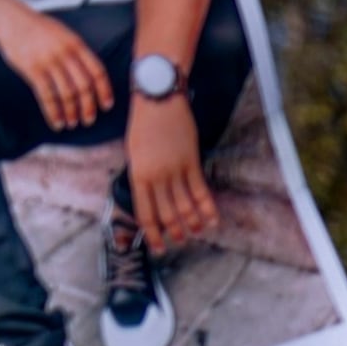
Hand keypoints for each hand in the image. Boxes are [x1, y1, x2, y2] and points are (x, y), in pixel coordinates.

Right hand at [0, 4, 112, 131]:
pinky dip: (53, 113)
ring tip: (72, 124)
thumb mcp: (63, 33)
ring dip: (71, 112)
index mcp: (76, 44)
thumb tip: (92, 75)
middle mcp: (65, 53)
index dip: (104, 91)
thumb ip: (77, 51)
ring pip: (66, 94)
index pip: (97, 71)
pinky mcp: (33, 69)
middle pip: (84, 86)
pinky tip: (57, 122)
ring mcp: (49, 62)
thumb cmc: (38, 28)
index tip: (107, 106)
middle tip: (89, 120)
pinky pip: (47, 96)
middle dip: (88, 107)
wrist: (10, 19)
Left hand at [126, 94, 215, 249]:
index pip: (145, 213)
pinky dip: (207, 207)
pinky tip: (212, 219)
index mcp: (138, 174)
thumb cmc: (143, 124)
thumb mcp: (134, 152)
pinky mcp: (191, 161)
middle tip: (178, 243)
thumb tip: (152, 198)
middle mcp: (156, 176)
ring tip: (196, 233)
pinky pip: (200, 190)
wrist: (158, 99)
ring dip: (192, 223)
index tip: (157, 246)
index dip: (152, 234)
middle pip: (167, 214)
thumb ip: (142, 177)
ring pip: (185, 206)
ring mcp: (175, 169)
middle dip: (174, 232)